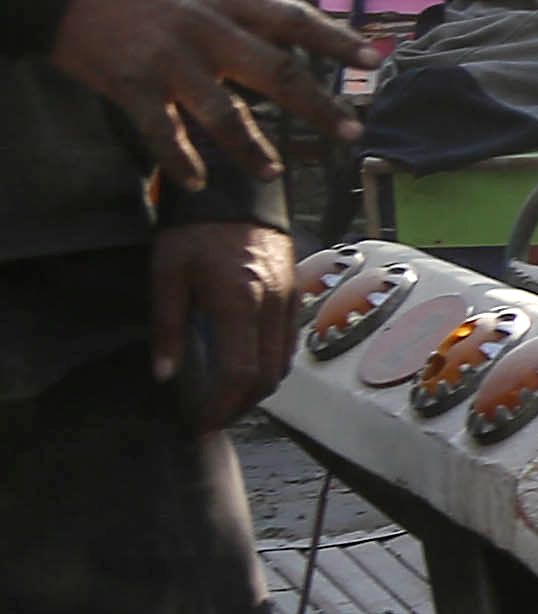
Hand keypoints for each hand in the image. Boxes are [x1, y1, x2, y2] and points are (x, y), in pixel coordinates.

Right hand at [47, 0, 361, 195]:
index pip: (292, 18)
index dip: (334, 39)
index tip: (373, 59)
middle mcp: (204, 29)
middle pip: (275, 71)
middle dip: (317, 104)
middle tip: (351, 131)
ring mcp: (169, 60)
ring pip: (223, 112)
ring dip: (251, 147)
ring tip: (273, 171)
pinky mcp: (132, 85)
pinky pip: (163, 132)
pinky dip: (181, 159)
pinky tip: (197, 181)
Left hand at [147, 221, 298, 427]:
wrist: (236, 192)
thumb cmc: (195, 231)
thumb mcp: (167, 274)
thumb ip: (167, 325)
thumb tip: (164, 374)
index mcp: (239, 301)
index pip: (240, 372)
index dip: (223, 405)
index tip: (204, 421)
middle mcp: (272, 306)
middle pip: (267, 376)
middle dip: (241, 404)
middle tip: (214, 415)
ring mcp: (290, 301)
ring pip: (283, 363)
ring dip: (257, 388)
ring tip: (228, 396)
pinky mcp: (297, 295)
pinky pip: (288, 343)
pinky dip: (270, 365)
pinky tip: (247, 365)